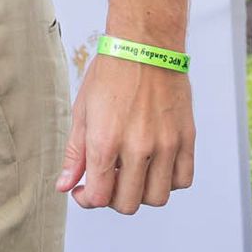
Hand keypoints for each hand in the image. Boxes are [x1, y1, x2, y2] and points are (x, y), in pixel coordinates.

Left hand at [56, 55, 194, 213]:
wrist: (144, 48)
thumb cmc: (110, 75)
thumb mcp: (82, 112)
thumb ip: (74, 154)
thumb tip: (64, 185)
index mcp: (106, 141)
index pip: (99, 196)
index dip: (87, 200)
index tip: (83, 191)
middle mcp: (138, 147)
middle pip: (128, 203)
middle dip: (111, 199)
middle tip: (105, 183)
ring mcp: (166, 145)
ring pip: (157, 197)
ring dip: (141, 193)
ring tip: (129, 174)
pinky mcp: (187, 139)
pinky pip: (183, 180)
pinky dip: (168, 182)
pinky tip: (154, 167)